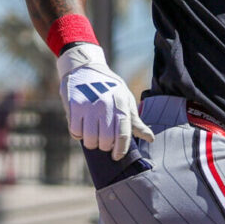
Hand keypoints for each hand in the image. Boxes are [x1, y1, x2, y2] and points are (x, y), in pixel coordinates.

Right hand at [57, 43, 153, 159]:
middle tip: (103, 143)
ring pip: (90, 139)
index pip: (123, 135)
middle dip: (105, 147)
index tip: (117, 156)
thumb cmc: (109, 88)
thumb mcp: (125, 100)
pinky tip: (81, 128)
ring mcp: (89, 106)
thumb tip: (150, 139)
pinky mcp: (74, 105)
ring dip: (91, 143)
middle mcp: (106, 106)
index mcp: (121, 105)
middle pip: (106, 141)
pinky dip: (78, 134)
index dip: (120, 150)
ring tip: (92, 137)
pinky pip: (75, 131)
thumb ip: (135, 121)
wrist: (85, 67)